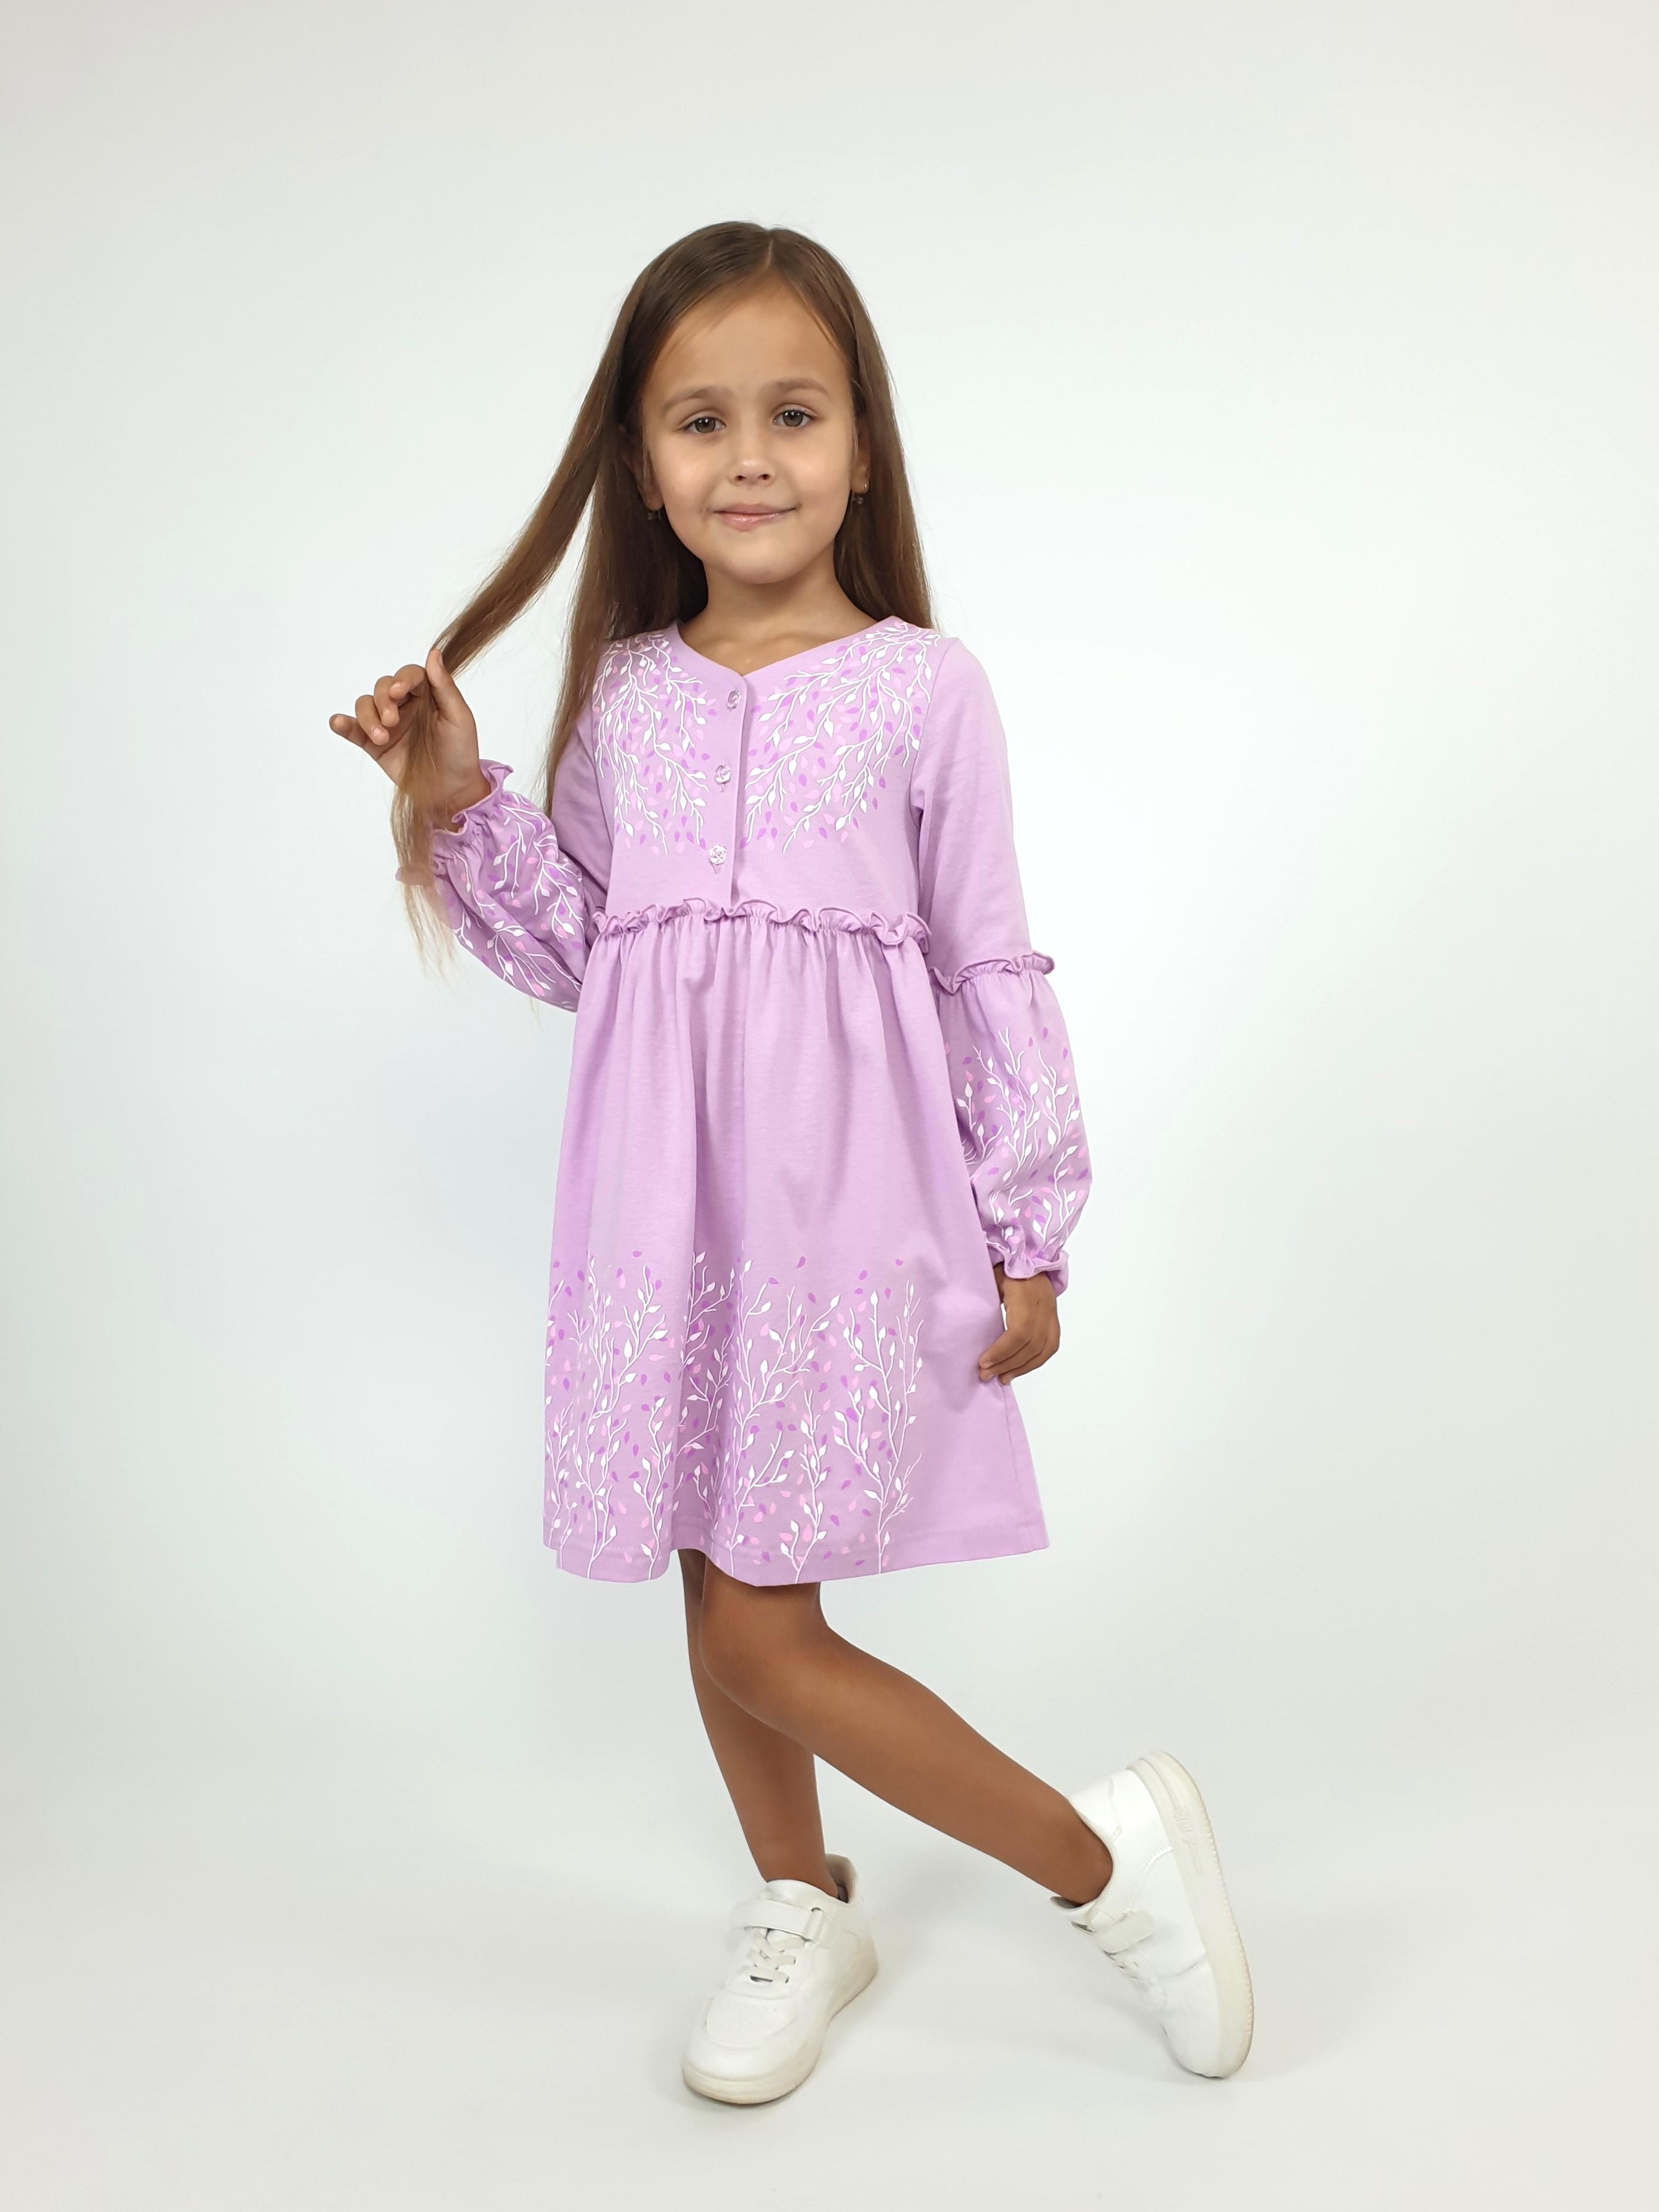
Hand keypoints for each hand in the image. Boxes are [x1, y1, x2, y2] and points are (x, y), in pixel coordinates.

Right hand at [328, 644, 486, 809]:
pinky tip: (338, 722)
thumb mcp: (458, 717)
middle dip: (383, 701)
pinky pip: (353, 730)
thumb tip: (434, 653)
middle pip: (382, 688)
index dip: (401, 680)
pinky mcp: (374, 745)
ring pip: (366, 705)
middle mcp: (404, 706)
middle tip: (392, 721)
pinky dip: (343, 724)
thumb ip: (444, 686)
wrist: (451, 792)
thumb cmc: (460, 753)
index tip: (399, 691)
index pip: (408, 676)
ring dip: (367, 717)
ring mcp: (387, 725)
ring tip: (381, 736)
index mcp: (426, 695)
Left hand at [978, 1262, 1060, 1384]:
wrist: (1027, 1254)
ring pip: (1044, 1349)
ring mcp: (1052, 1312)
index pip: (1019, 1331)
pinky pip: (1051, 1346)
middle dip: (1007, 1363)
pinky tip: (1018, 1370)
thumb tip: (965, 1331)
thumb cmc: (1003, 1266)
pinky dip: (1035, 1362)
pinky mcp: (1054, 1318)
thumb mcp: (990, 1277)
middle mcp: (1043, 1304)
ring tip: (1001, 1378)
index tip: (983, 1362)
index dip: (1002, 1351)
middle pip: (1031, 1344)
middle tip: (985, 1375)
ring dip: (1021, 1367)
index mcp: (1026, 1293)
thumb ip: (982, 1301)